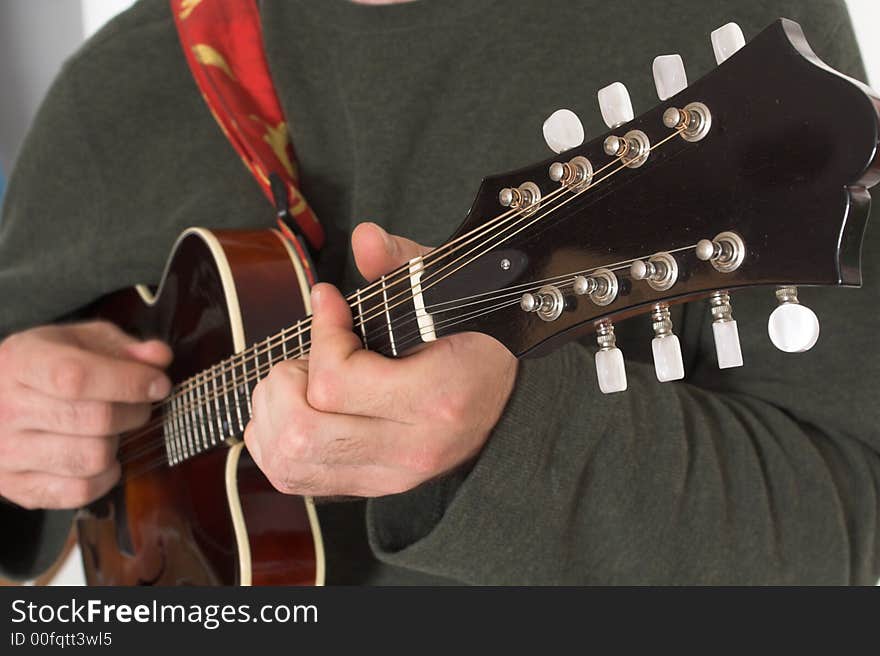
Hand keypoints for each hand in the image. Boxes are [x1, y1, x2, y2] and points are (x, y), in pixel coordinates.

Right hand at [0, 321, 171, 508]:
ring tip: (113, 429)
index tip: (158, 384)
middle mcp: (7, 408)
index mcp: (21, 362)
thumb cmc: (47, 367)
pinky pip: (81, 491)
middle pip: (95, 419)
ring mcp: (8, 452)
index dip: (128, 382)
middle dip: (135, 412)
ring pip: (93, 458)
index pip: (76, 377)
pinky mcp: (18, 487)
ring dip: (118, 444)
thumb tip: (158, 357)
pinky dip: (105, 476)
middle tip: (139, 405)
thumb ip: (123, 347)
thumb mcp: (80, 341)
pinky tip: (103, 457)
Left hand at [245, 222, 517, 496]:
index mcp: (436, 400)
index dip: (319, 334)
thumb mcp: (446, 291)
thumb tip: (365, 238)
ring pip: (290, 461)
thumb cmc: (472, 339)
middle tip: (305, 356)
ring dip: (273, 414)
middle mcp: (411, 450)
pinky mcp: (372, 487)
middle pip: (301, 433)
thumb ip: (404, 261)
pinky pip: (294, 476)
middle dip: (284, 384)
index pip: (335, 383)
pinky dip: (274, 440)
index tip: (329, 303)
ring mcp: (390, 476)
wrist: (504, 395)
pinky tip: (295, 407)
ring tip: (299, 381)